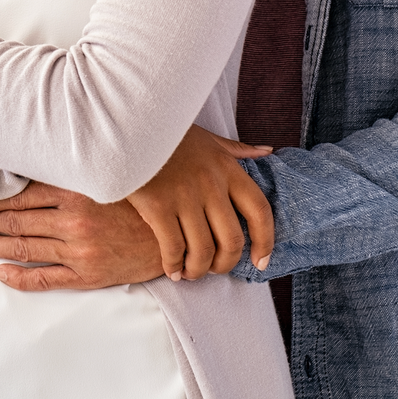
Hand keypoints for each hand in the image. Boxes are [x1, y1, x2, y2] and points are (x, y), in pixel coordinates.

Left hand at [0, 182, 165, 291]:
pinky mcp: (88, 275)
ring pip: (24, 247)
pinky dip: (20, 277)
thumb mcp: (103, 181)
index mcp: (75, 192)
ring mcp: (79, 250)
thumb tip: (29, 169)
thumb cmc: (137, 202)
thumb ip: (69, 177)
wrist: (174, 235)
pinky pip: (46, 278)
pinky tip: (2, 274)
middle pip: (16, 221)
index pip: (20, 197)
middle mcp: (73, 220)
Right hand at [126, 125, 274, 279]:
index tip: (261, 261)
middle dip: (226, 264)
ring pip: (203, 251)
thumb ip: (237, 149)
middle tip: (215, 269)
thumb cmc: (168, 133)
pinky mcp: (158, 206)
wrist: (129, 126)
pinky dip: (174, 265)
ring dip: (199, 270)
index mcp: (227, 169)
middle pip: (232, 240)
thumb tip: (268, 151)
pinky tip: (172, 269)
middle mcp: (211, 184)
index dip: (265, 242)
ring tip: (191, 272)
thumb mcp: (207, 138)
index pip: (259, 211)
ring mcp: (185, 196)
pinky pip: (173, 248)